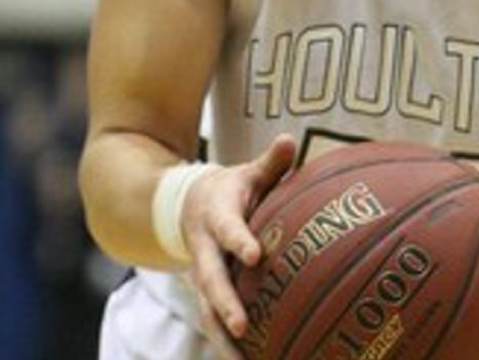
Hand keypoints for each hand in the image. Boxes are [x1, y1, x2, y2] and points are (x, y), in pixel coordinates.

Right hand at [180, 135, 296, 358]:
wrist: (189, 206)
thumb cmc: (234, 189)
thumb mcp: (249, 173)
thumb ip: (271, 162)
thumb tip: (289, 139)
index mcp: (218, 216)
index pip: (228, 229)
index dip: (239, 240)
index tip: (254, 255)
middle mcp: (206, 251)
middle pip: (212, 280)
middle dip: (225, 304)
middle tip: (241, 326)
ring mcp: (203, 276)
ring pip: (207, 311)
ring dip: (222, 338)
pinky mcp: (207, 295)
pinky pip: (213, 323)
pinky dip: (226, 346)